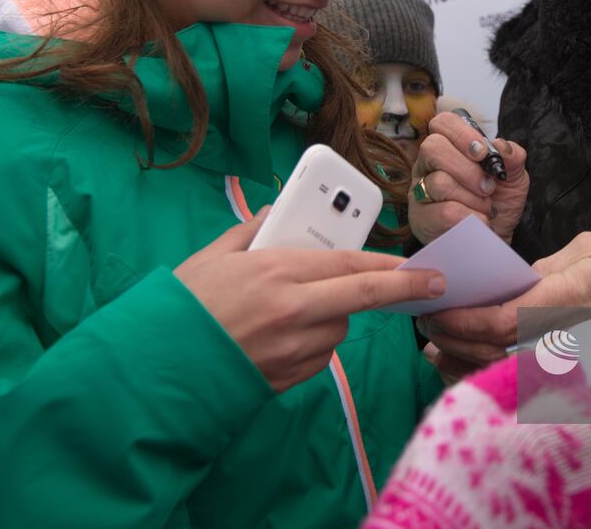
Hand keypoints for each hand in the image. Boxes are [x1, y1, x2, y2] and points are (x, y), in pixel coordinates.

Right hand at [175, 212, 445, 392]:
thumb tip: (271, 212)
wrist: (155, 372)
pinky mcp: (288, 378)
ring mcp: (293, 349)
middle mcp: (292, 311)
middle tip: (435, 286)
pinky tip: (283, 336)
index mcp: (274, 273)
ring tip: (295, 308)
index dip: (387, 264)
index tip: (416, 263)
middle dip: (405, 290)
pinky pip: (320, 355)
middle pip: (363, 297)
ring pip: (340, 328)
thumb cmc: (180, 309)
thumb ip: (249, 232)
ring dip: (336, 315)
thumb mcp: (210, 259)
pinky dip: (315, 342)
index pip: (347, 263)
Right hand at [409, 111, 529, 243]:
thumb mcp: (513, 178)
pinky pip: (442, 212)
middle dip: (467, 169)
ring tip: (487, 208)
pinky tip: (480, 222)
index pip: (443, 123)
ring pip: (439, 183)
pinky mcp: (421, 219)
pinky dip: (469, 217)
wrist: (495, 238)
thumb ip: (512, 158)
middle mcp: (428, 165)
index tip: (483, 153)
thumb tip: (502, 146)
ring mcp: (420, 191)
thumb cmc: (498, 202)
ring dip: (472, 197)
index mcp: (449, 147)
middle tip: (488, 186)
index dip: (462, 133)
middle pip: (433, 148)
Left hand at [420, 232, 590, 375]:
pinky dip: (486, 373)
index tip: (436, 310)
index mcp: (563, 301)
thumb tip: (510, 282)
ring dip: (463, 360)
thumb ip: (542, 269)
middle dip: (454, 337)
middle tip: (425, 321)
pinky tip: (464, 365)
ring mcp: (564, 354)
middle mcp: (560, 334)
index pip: (501, 320)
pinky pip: (519, 376)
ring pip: (503, 368)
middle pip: (493, 349)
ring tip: (435, 346)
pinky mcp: (567, 363)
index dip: (463, 320)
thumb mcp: (588, 249)